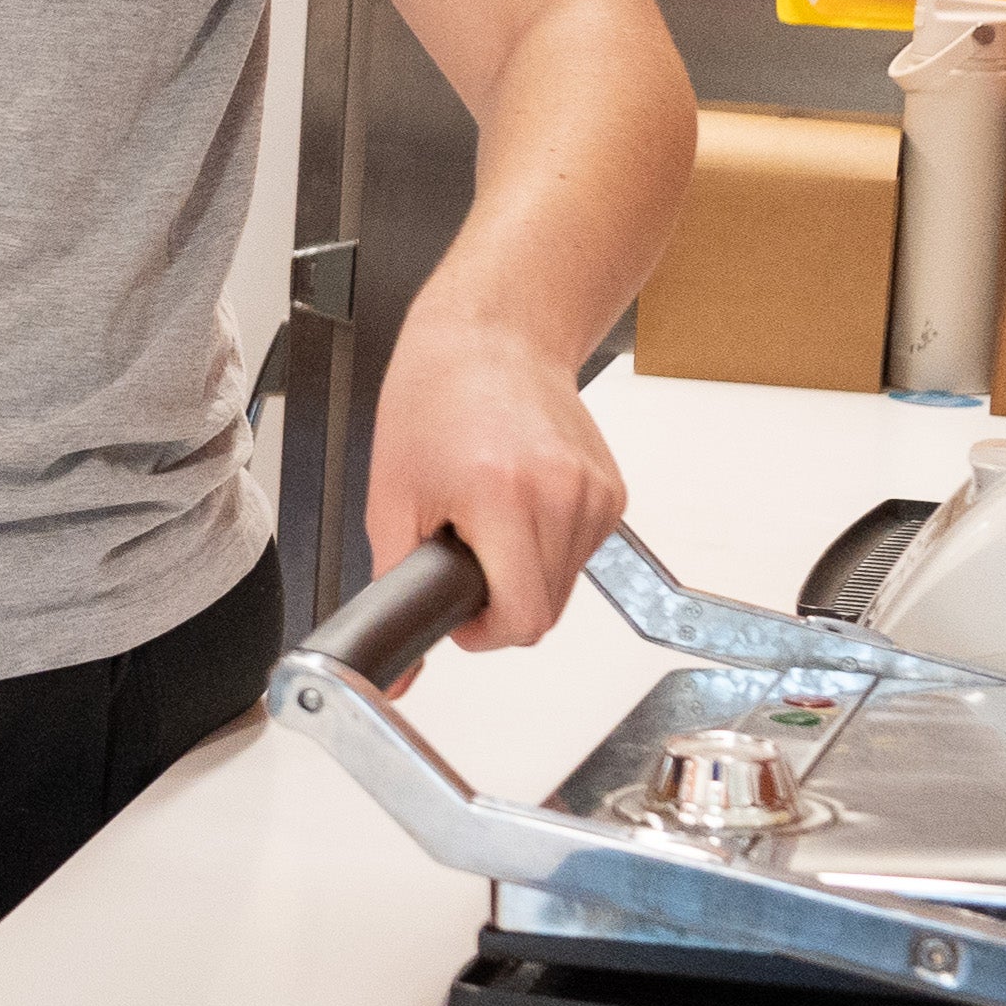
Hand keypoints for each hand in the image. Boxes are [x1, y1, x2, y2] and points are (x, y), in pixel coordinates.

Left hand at [361, 312, 627, 651]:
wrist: (492, 335)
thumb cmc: (435, 398)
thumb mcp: (392, 497)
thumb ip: (396, 586)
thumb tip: (396, 669)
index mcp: (504, 496)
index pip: (523, 618)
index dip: (485, 634)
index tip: (461, 618)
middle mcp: (562, 494)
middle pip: (547, 611)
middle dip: (500, 604)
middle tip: (463, 561)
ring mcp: (596, 493)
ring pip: (567, 586)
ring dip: (526, 575)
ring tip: (488, 521)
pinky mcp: (613, 490)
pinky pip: (582, 552)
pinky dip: (549, 548)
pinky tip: (519, 506)